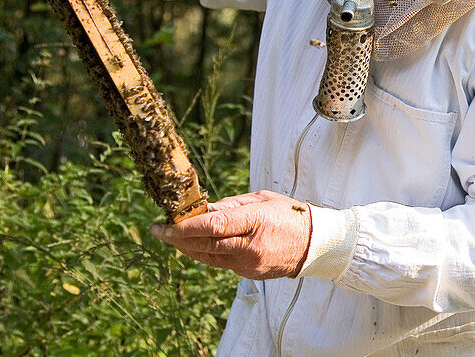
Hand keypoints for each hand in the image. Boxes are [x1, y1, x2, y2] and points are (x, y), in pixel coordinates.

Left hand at [150, 190, 311, 279]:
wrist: (314, 245)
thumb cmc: (289, 216)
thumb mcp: (261, 200)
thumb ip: (231, 205)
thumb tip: (203, 209)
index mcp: (255, 222)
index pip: (212, 226)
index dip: (186, 226)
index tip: (166, 223)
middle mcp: (250, 246)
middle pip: (204, 244)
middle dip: (177, 237)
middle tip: (160, 229)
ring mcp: (248, 263)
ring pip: (208, 257)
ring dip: (187, 247)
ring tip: (171, 237)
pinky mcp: (248, 273)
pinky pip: (220, 263)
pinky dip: (205, 253)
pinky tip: (195, 245)